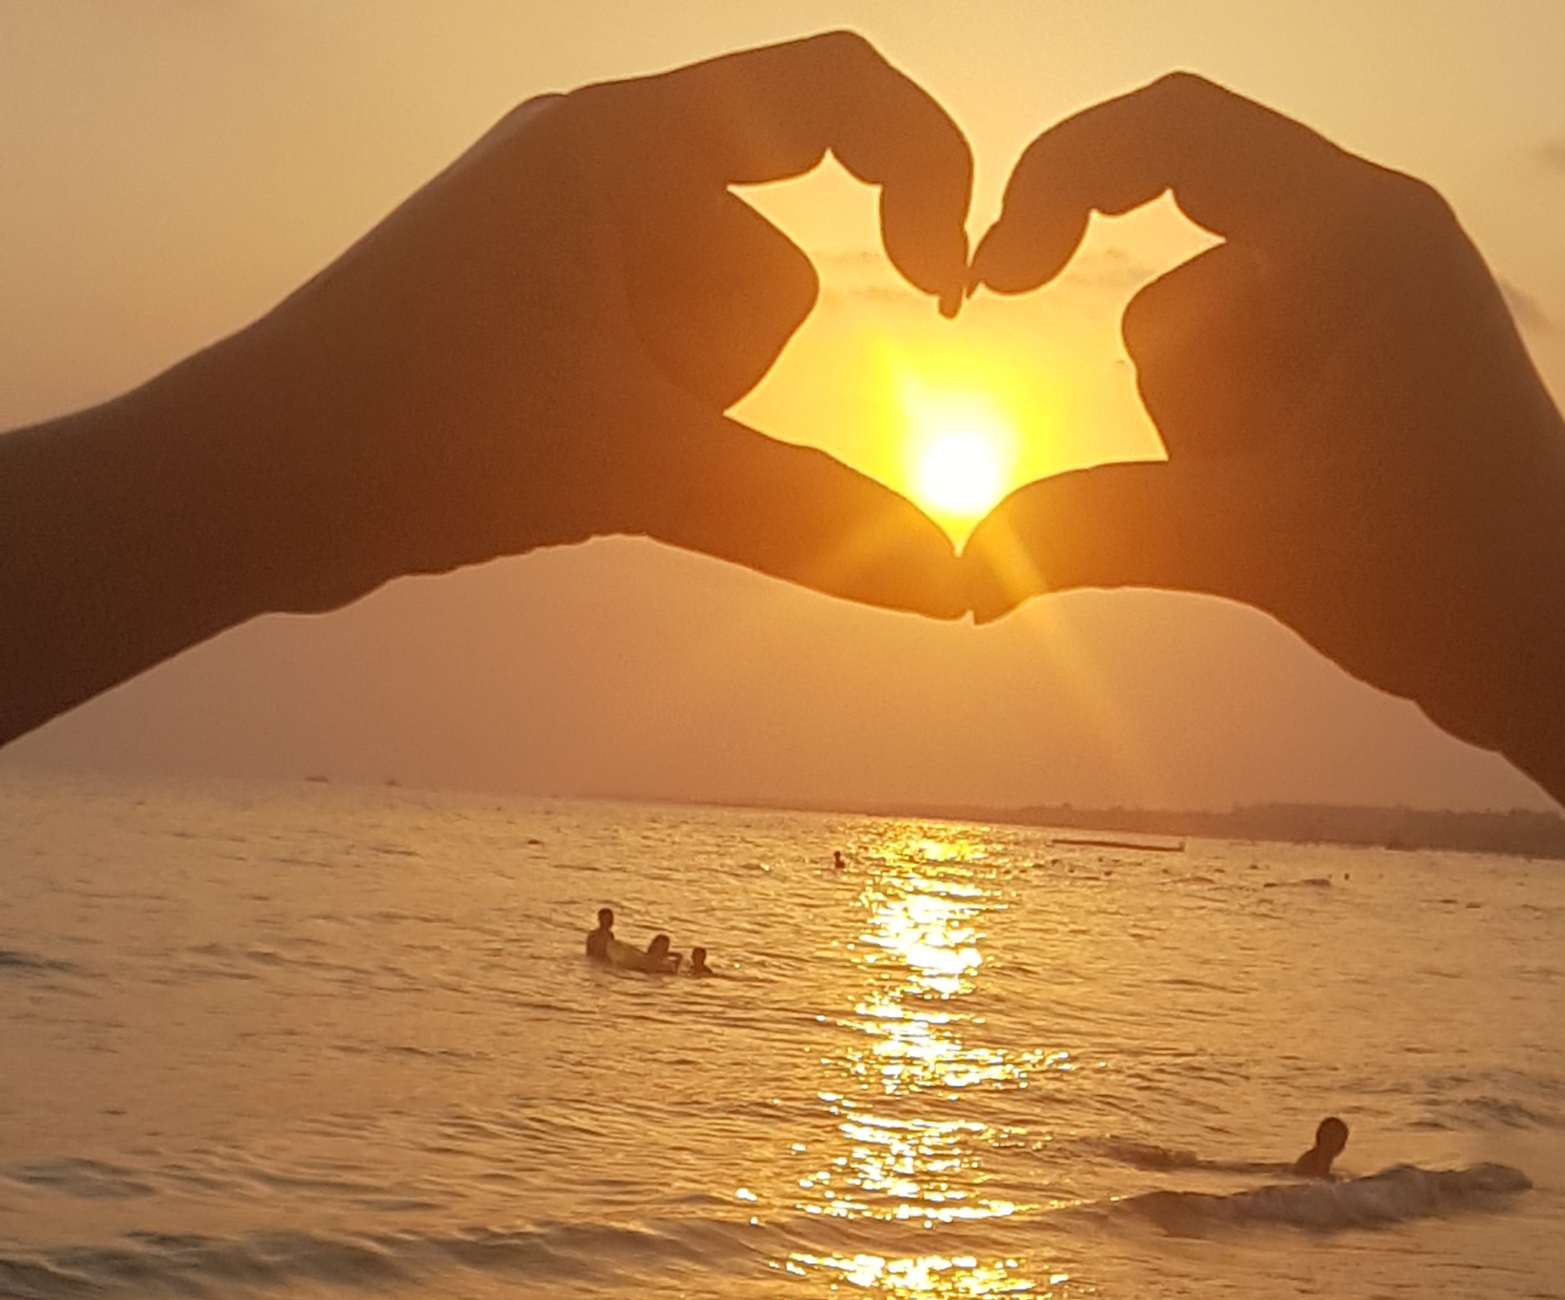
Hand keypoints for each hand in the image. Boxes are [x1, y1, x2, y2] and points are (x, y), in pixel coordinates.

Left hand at [198, 32, 971, 618]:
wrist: (249, 486)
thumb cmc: (414, 435)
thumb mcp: (635, 468)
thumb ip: (808, 520)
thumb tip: (957, 587)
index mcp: (620, 140)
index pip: (833, 89)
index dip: (928, 168)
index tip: (947, 288)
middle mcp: (596, 162)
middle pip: (777, 262)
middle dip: (725, 368)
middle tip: (605, 411)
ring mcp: (569, 237)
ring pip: (723, 333)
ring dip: (682, 409)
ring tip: (564, 437)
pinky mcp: (548, 306)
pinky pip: (670, 358)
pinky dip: (650, 419)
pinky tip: (559, 450)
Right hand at [961, 74, 1564, 746]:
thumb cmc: (1450, 577)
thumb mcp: (1250, 540)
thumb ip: (1092, 528)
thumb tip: (964, 565)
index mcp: (1359, 231)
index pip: (1175, 130)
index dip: (1061, 180)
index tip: (996, 276)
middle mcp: (1369, 239)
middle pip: (1178, 249)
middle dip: (1173, 373)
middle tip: (1226, 469)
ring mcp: (1367, 303)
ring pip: (1197, 327)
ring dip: (1198, 422)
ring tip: (1290, 504)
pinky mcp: (1359, 366)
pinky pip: (1235, 372)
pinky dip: (1223, 439)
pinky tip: (1294, 507)